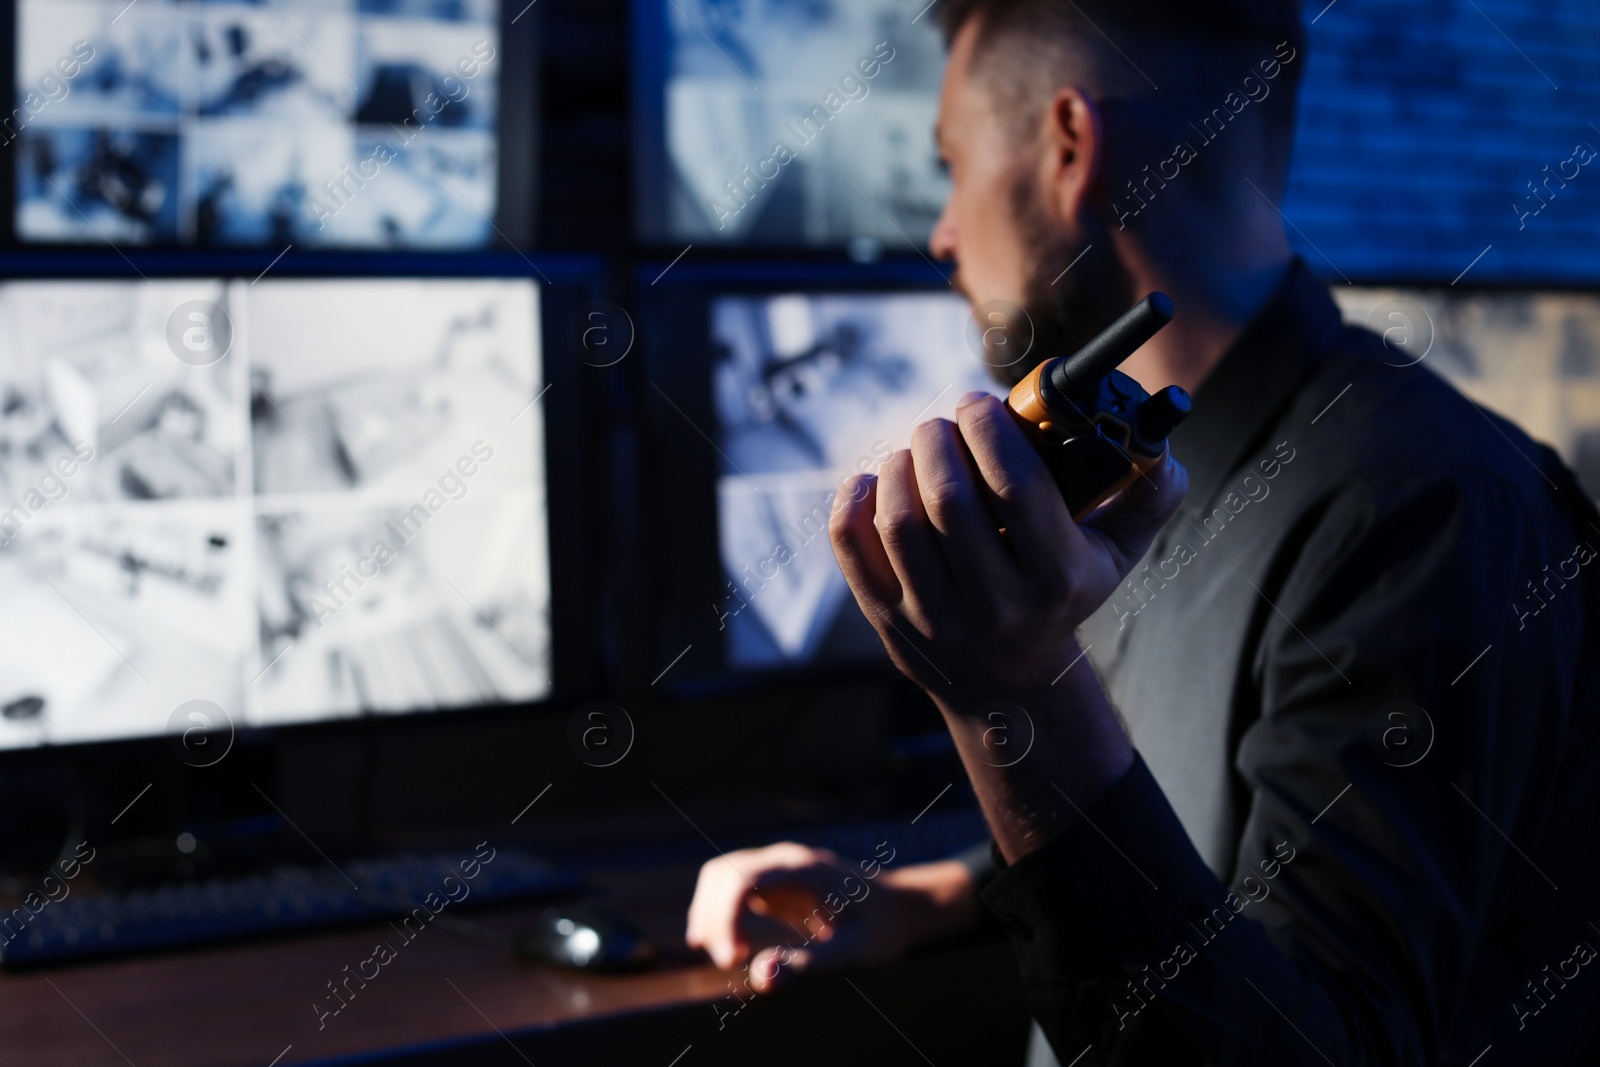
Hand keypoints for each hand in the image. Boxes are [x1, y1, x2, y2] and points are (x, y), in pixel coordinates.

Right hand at [684, 842, 976, 992]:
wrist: (901, 907)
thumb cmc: (881, 929)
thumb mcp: (852, 952)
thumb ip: (807, 965)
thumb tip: (760, 978)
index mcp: (803, 869)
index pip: (741, 877)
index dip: (724, 916)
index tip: (733, 958)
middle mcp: (785, 860)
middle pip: (722, 873)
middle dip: (713, 916)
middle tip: (729, 960)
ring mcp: (778, 868)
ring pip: (721, 876)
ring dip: (710, 913)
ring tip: (726, 955)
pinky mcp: (775, 882)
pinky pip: (732, 888)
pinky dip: (720, 912)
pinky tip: (728, 944)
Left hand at [829, 392, 1187, 711]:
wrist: (1009, 684)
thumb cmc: (1060, 595)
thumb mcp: (1113, 555)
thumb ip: (1147, 497)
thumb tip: (1164, 448)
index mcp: (1055, 576)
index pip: (1017, 487)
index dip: (991, 429)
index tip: (979, 404)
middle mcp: (995, 603)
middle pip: (948, 498)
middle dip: (938, 439)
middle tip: (943, 424)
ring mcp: (935, 618)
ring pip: (899, 519)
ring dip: (899, 465)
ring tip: (915, 453)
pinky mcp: (888, 620)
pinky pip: (853, 548)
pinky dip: (853, 501)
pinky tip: (873, 481)